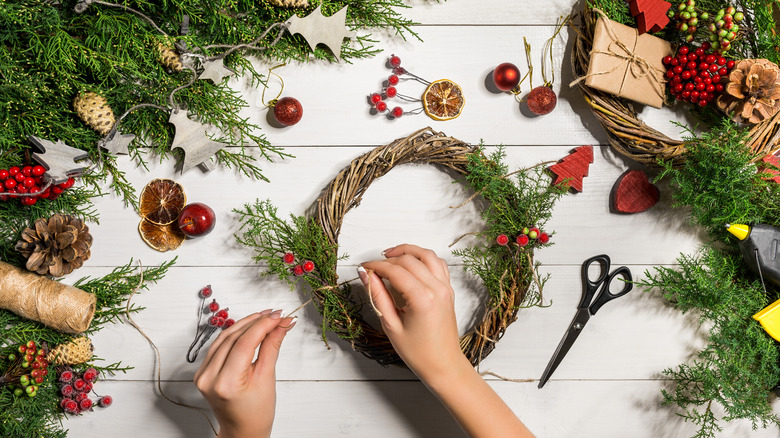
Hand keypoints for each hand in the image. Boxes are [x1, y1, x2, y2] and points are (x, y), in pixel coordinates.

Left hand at [194, 310, 295, 437]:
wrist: (242, 430)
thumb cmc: (256, 412)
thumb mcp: (267, 378)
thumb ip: (272, 347)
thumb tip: (281, 325)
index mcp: (226, 384)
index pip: (244, 343)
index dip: (262, 325)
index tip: (278, 316)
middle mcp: (209, 378)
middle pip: (233, 338)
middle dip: (256, 322)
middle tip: (276, 315)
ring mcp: (203, 375)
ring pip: (224, 338)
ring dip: (245, 324)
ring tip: (265, 317)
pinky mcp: (203, 371)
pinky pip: (219, 345)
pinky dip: (235, 334)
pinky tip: (249, 327)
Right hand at [360, 245, 533, 437]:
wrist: (443, 365)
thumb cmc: (419, 352)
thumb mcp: (391, 325)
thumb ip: (378, 296)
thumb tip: (366, 275)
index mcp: (422, 298)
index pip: (395, 270)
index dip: (376, 266)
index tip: (364, 267)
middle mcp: (437, 289)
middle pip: (409, 260)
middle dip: (388, 259)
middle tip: (372, 267)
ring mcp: (445, 287)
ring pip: (426, 255)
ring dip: (407, 251)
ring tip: (390, 255)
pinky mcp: (448, 290)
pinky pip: (438, 264)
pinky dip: (424, 258)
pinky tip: (411, 262)